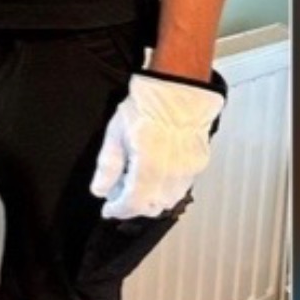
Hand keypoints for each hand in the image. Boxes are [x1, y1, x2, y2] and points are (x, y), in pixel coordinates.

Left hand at [90, 69, 225, 219]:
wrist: (176, 89)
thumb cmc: (147, 106)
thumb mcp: (116, 135)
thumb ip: (107, 167)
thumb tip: (100, 190)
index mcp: (149, 169)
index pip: (132, 205)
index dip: (118, 210)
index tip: (108, 209)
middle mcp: (172, 175)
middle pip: (152, 207)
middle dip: (134, 206)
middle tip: (121, 195)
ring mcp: (188, 171)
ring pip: (169, 200)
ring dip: (152, 199)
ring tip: (139, 185)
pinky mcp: (199, 163)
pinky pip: (183, 187)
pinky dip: (168, 189)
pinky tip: (158, 175)